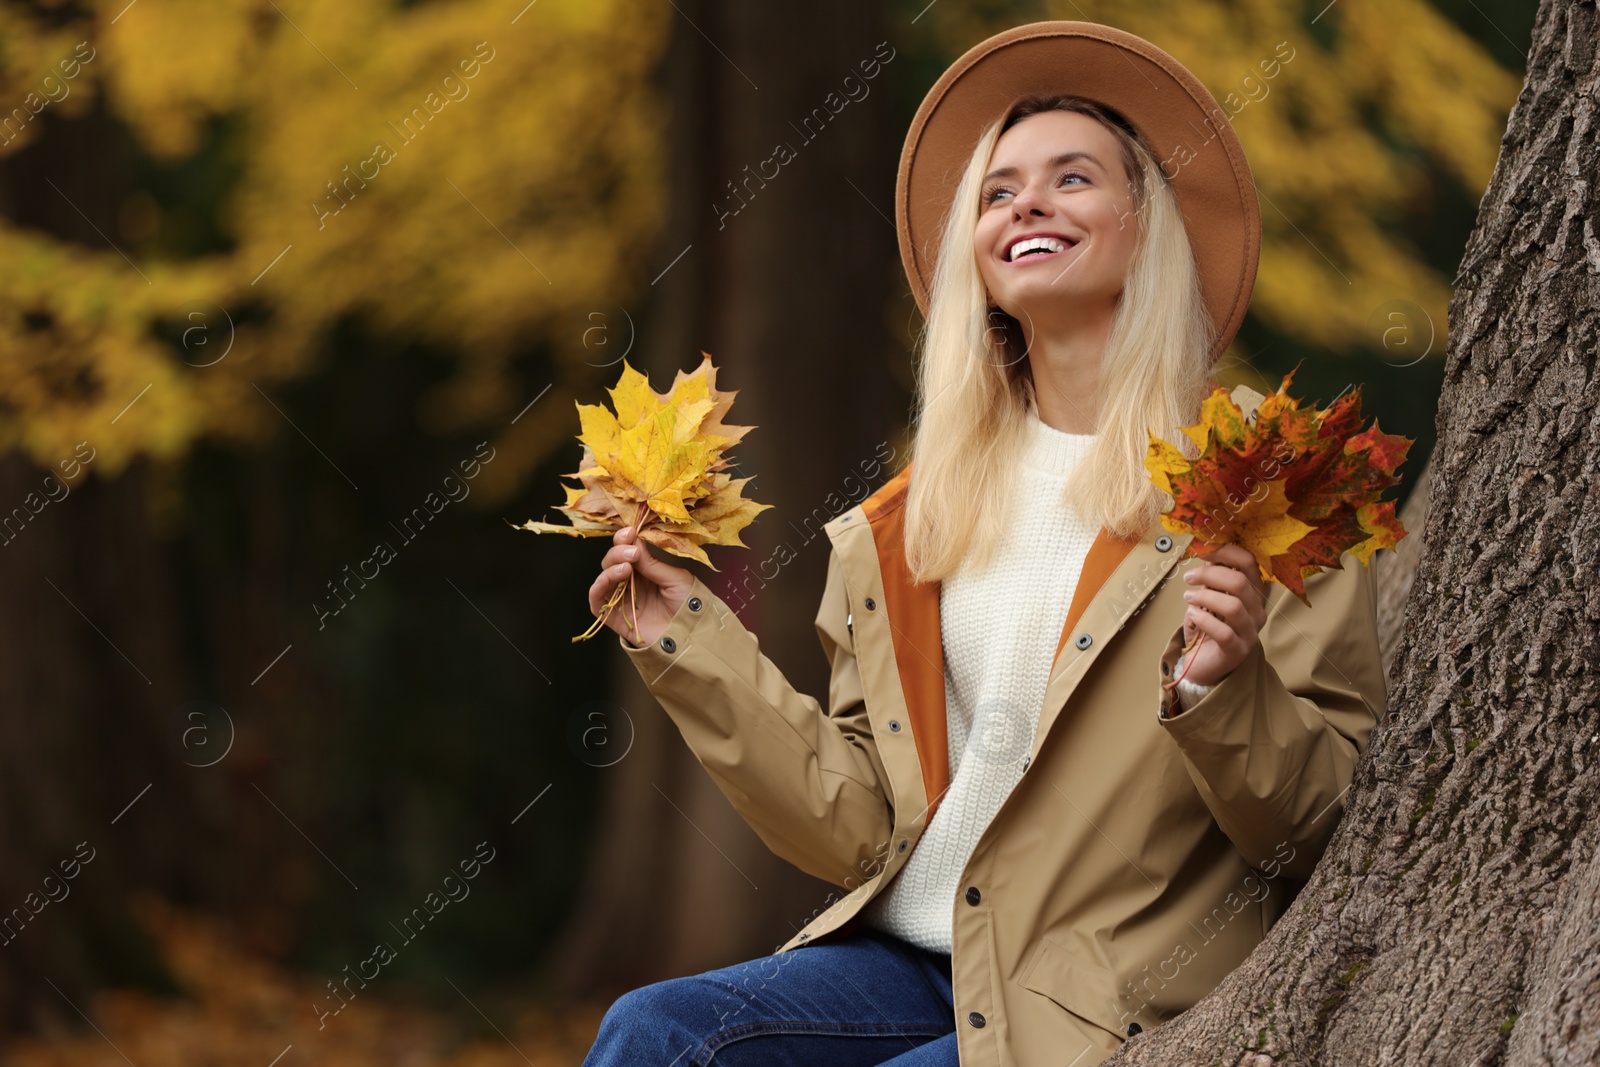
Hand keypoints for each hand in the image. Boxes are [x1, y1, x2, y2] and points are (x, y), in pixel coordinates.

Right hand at [590, 526, 694, 648]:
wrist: (690, 636)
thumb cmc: (688, 606)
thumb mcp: (675, 578)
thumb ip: (653, 563)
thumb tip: (635, 542)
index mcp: (645, 570)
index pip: (627, 549)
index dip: (625, 539)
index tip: (630, 532)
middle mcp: (630, 582)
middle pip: (612, 560)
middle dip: (618, 551)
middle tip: (632, 552)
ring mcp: (621, 598)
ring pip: (603, 577)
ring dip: (610, 567)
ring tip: (627, 566)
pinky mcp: (613, 616)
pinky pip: (596, 599)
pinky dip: (598, 586)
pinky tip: (611, 578)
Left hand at [1176, 543, 1268, 686]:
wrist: (1203, 663)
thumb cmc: (1207, 626)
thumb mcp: (1209, 597)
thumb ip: (1211, 579)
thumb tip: (1205, 552)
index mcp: (1252, 593)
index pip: (1249, 563)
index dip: (1226, 552)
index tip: (1203, 552)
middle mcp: (1257, 611)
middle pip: (1240, 582)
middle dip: (1210, 575)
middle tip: (1189, 578)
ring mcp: (1250, 632)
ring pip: (1233, 606)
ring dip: (1205, 597)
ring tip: (1188, 598)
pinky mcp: (1237, 650)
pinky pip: (1224, 632)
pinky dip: (1204, 620)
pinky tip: (1193, 615)